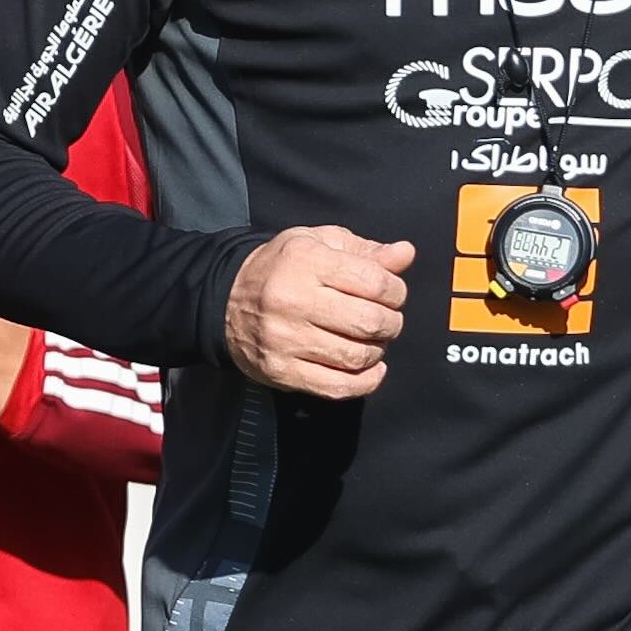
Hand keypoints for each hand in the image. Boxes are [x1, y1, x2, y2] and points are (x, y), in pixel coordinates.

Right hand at [227, 226, 410, 399]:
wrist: (224, 302)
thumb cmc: (281, 268)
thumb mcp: (319, 244)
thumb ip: (365, 250)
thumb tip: (405, 254)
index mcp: (305, 262)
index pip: (373, 282)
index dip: (395, 290)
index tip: (392, 294)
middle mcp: (293, 301)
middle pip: (369, 321)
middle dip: (391, 322)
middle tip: (387, 320)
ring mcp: (286, 340)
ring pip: (357, 356)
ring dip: (378, 351)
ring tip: (373, 341)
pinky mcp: (282, 372)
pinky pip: (338, 386)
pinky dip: (366, 382)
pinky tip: (372, 369)